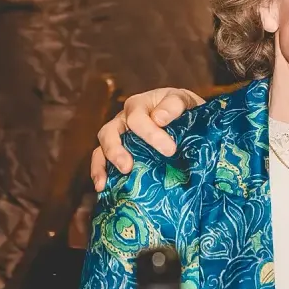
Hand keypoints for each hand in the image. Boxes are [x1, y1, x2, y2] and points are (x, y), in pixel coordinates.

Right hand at [91, 88, 206, 190]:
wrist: (187, 118)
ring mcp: (118, 137)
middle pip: (109, 133)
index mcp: (138, 105)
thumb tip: (159, 119)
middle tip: (128, 168)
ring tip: (104, 183)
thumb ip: (174, 105)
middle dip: (116, 151)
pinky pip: (102, 162)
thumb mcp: (184, 100)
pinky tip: (103, 188)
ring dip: (102, 165)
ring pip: (101, 148)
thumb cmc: (183, 109)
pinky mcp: (119, 153)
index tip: (170, 150)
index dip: (151, 134)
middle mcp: (123, 120)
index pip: (137, 119)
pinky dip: (100, 174)